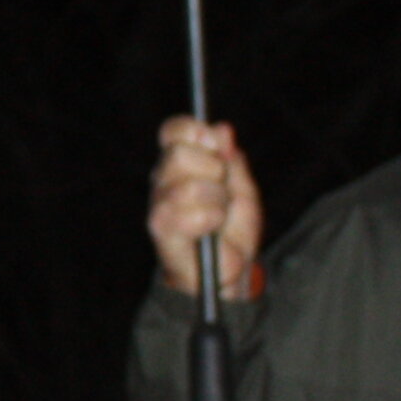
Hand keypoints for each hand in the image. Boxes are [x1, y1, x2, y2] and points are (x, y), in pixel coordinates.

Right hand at [147, 117, 267, 301]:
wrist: (229, 270)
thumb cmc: (232, 227)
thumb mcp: (242, 186)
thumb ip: (231, 158)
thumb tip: (222, 130)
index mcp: (181, 162)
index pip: (174, 130)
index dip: (193, 130)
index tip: (216, 145)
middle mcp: (164, 179)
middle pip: (178, 154)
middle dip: (213, 171)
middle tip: (222, 190)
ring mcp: (159, 203)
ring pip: (187, 186)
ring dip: (216, 200)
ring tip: (220, 215)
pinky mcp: (161, 229)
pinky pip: (189, 214)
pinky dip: (210, 220)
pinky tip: (211, 230)